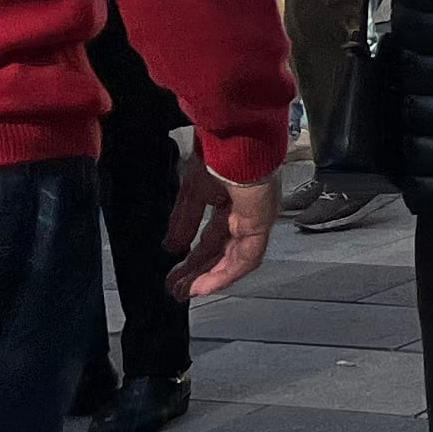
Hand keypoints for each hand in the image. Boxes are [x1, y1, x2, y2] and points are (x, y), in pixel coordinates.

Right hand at [166, 166, 278, 299]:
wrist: (233, 140)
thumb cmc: (217, 154)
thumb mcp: (191, 192)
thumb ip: (183, 221)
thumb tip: (171, 247)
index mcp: (230, 201)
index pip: (212, 238)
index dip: (194, 258)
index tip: (175, 274)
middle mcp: (245, 213)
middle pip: (222, 251)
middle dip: (199, 272)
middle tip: (178, 289)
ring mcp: (254, 219)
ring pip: (235, 258)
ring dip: (211, 277)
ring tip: (189, 292)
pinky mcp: (261, 224)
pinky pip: (247, 257)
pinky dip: (227, 273)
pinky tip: (207, 285)